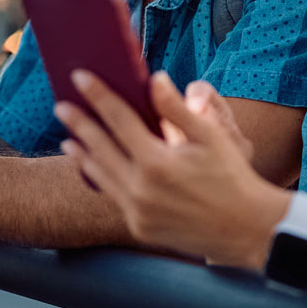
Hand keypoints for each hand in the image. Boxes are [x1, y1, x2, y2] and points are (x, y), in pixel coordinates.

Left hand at [55, 71, 288, 267]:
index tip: (80, 78)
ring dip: (82, 154)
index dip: (98, 95)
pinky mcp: (139, 227)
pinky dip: (101, 179)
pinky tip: (95, 168)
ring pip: (100, 176)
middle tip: (61, 105)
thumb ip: (177, 109)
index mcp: (157, 162)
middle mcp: (141, 189)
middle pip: (99, 147)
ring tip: (68, 138)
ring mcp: (137, 212)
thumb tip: (154, 79)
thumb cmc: (231, 177)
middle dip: (78, 123)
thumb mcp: (211, 137)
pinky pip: (113, 197)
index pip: (118, 119)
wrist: (245, 229)